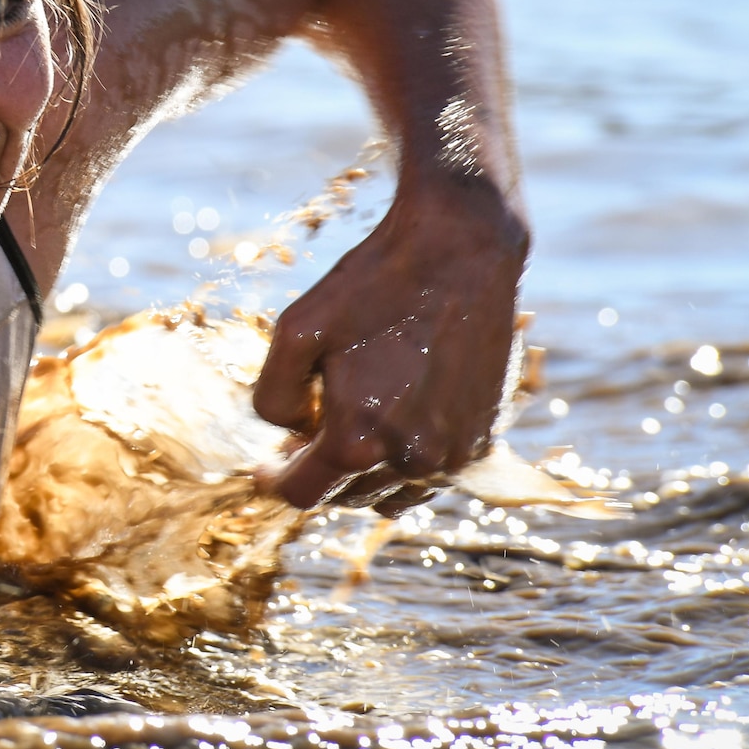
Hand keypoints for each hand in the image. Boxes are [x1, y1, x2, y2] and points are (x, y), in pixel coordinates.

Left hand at [253, 176, 528, 513]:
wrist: (458, 252)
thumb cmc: (371, 286)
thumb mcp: (295, 330)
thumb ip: (274, 397)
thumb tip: (285, 435)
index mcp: (357, 440)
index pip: (301, 494)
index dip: (274, 480)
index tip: (266, 465)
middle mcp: (410, 461)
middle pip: (345, 496)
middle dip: (319, 469)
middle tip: (306, 432)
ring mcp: (453, 456)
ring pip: (390, 494)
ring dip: (364, 473)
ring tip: (350, 423)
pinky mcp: (483, 440)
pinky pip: (432, 475)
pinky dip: (405, 460)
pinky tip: (395, 415)